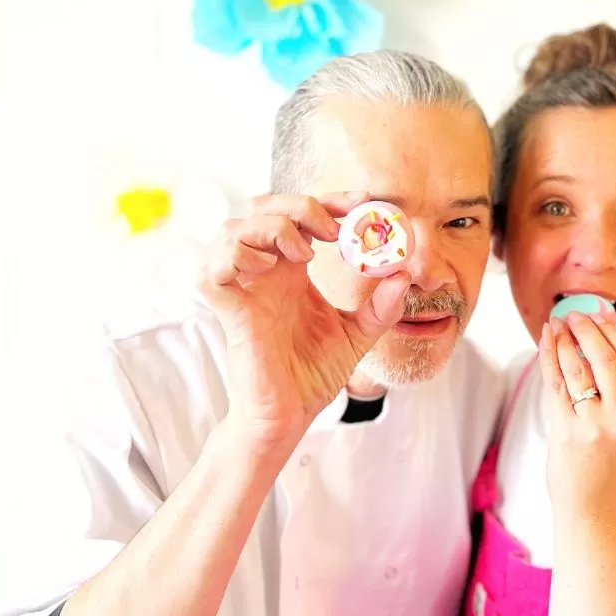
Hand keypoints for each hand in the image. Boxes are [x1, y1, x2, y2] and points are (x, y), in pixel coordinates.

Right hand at [198, 191, 409, 444]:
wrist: (289, 415)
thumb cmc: (313, 374)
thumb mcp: (358, 334)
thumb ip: (381, 307)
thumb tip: (403, 276)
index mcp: (291, 270)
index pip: (301, 215)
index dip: (331, 200)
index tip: (364, 202)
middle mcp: (263, 272)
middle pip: (265, 208)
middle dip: (301, 206)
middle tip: (333, 230)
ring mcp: (242, 288)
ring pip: (234, 228)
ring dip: (273, 228)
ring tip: (305, 256)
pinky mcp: (227, 310)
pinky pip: (213, 267)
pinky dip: (239, 255)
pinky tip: (269, 268)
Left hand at [537, 312, 615, 522]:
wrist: (594, 515)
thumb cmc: (607, 472)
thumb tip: (601, 348)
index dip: (612, 333)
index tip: (599, 316)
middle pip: (605, 357)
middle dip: (587, 329)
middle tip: (573, 313)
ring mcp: (595, 423)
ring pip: (578, 366)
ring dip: (564, 339)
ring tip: (556, 324)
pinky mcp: (567, 430)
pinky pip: (556, 383)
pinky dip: (549, 357)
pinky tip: (546, 341)